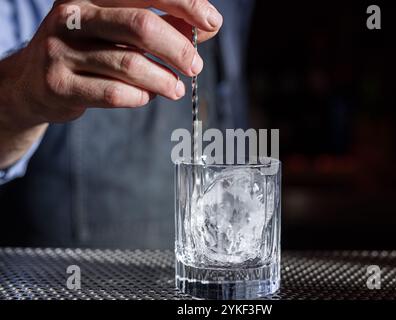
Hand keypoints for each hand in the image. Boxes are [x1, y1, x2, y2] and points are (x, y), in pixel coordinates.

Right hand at [0, 0, 221, 167]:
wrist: (34, 83)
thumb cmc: (88, 52)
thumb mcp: (120, 30)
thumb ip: (164, 25)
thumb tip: (208, 25)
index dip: (185, 4)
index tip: (212, 22)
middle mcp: (73, 15)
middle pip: (141, 26)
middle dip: (178, 48)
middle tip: (195, 66)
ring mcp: (61, 50)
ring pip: (129, 64)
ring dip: (163, 80)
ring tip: (176, 88)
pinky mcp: (59, 84)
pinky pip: (114, 94)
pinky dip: (140, 97)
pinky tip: (146, 96)